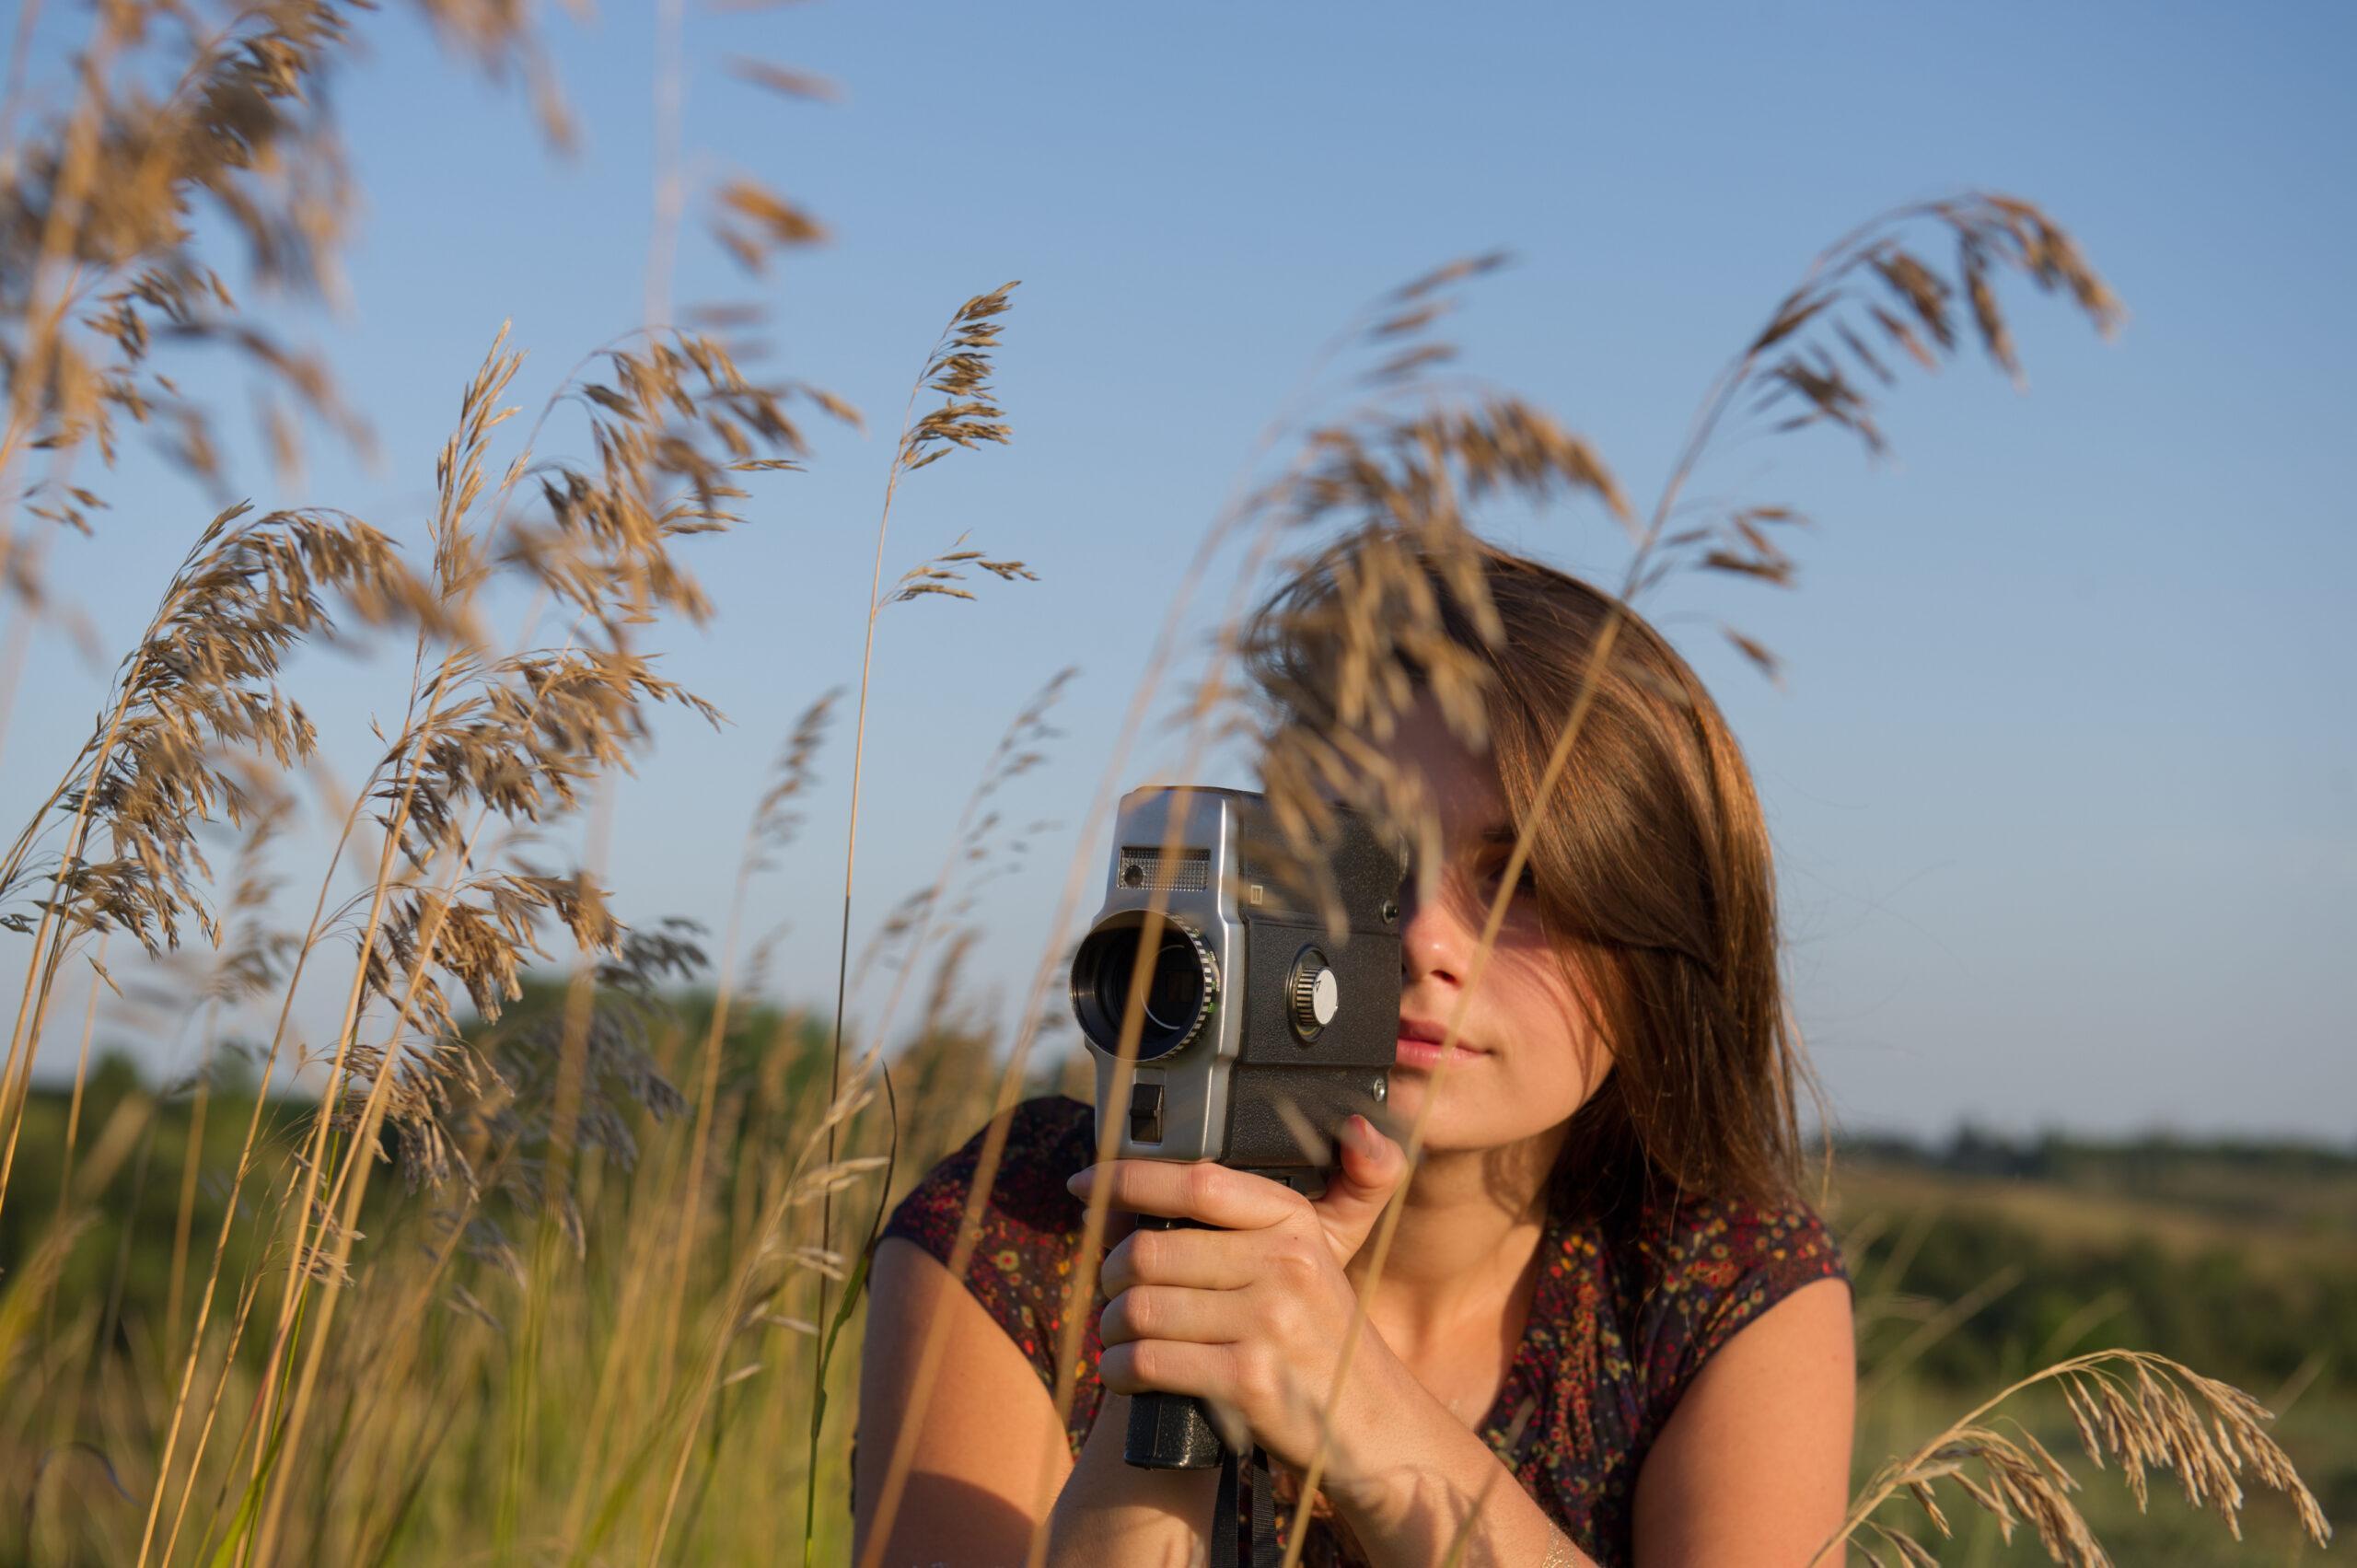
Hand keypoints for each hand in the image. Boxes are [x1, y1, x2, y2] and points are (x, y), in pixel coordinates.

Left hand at [1067, 1115, 1414, 1510]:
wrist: (1376, 1426)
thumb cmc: (1320, 1341)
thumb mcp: (1303, 1264)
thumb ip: (1240, 1229)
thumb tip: (1133, 1200)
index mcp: (1293, 1221)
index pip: (1194, 1182)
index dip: (1125, 1178)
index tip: (1083, 1185)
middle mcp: (1284, 1263)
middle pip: (1148, 1252)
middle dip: (1108, 1275)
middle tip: (1109, 1293)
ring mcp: (1268, 1322)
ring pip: (1138, 1309)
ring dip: (1109, 1328)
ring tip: (1116, 1337)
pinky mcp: (1247, 1381)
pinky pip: (1148, 1362)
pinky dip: (1119, 1370)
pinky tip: (1123, 1373)